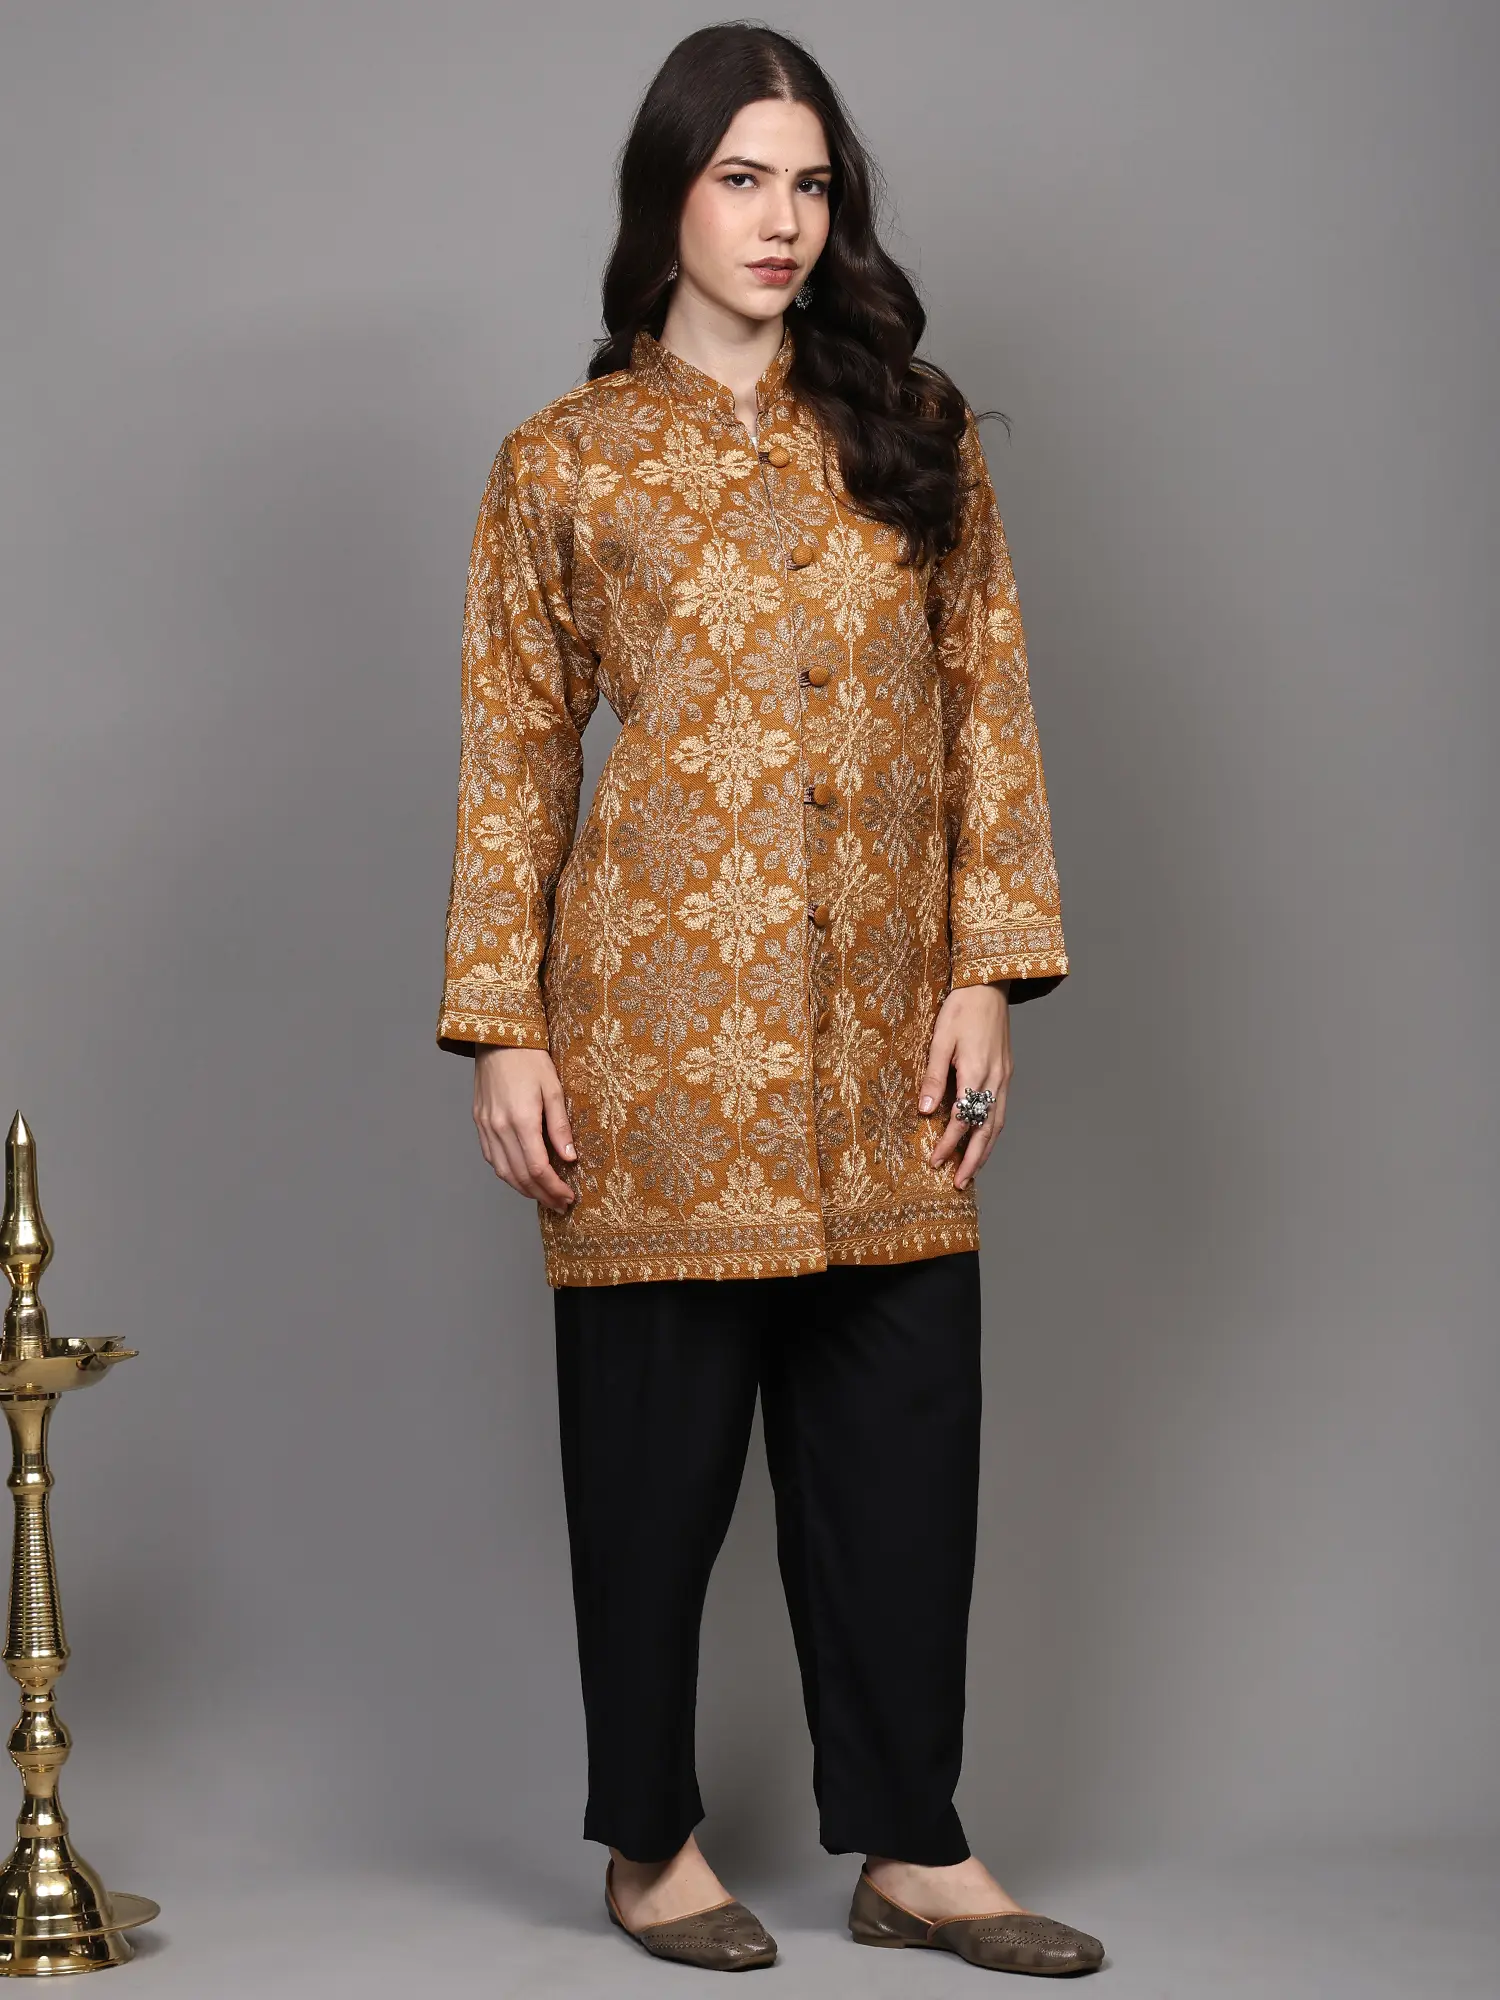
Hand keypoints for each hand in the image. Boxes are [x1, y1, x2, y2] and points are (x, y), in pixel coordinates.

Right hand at [472, 1046, 576, 1212]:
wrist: (499, 1038)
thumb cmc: (530, 1060)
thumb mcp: (553, 1089)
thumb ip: (560, 1126)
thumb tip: (569, 1158)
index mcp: (520, 1120)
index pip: (538, 1168)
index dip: (553, 1188)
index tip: (569, 1197)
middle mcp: (499, 1127)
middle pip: (520, 1175)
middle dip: (541, 1195)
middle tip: (560, 1205)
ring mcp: (486, 1126)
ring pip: (503, 1171)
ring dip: (524, 1189)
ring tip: (544, 1196)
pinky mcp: (479, 1122)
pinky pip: (492, 1158)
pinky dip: (508, 1173)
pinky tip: (522, 1177)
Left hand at [919, 982, 1011, 1189]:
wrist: (989, 984)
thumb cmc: (961, 1008)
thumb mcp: (939, 1039)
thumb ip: (933, 1076)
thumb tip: (925, 1110)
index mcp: (976, 1072)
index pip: (961, 1119)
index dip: (948, 1143)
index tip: (934, 1162)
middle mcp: (995, 1079)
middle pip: (986, 1130)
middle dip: (973, 1160)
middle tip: (960, 1184)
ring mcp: (1004, 1077)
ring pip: (997, 1123)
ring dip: (986, 1150)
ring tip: (973, 1171)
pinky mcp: (1006, 1072)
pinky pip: (1001, 1110)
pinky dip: (993, 1130)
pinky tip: (984, 1139)